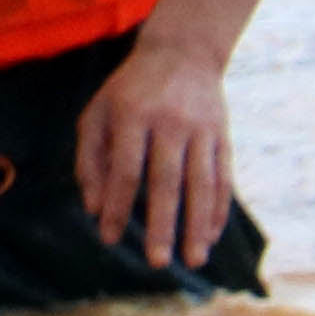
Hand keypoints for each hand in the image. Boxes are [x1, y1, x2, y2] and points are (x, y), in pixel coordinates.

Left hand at [77, 31, 241, 270]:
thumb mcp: (97, 113)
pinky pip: (223, 180)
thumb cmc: (129, 91)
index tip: (110, 238)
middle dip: (163, 226)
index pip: (124, 171)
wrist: (182, 53)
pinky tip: (210, 236)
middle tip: (157, 263)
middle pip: (166, 182)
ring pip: (202, 186)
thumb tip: (94, 209)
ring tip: (193, 261)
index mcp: (130, 115)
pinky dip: (218, 210)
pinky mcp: (223, 137)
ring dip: (197, 226)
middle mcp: (168, 122)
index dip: (118, 207)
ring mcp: (200, 130)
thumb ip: (91, 159)